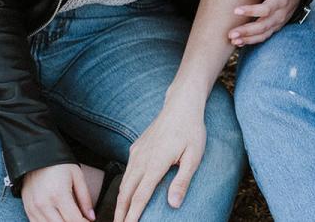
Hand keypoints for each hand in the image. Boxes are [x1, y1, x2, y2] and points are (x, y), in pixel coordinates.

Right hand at [21, 163, 94, 221]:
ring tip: (70, 219)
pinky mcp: (28, 210)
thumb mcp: (77, 177)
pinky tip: (58, 220)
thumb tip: (91, 217)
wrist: (35, 156)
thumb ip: (85, 198)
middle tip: (81, 221)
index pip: (74, 220)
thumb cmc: (59, 165)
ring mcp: (34, 208)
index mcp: (59, 195)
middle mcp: (44, 204)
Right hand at [114, 101, 205, 221]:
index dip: (133, 215)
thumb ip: (182, 181)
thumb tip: (173, 204)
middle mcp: (142, 158)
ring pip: (124, 182)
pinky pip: (127, 170)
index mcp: (156, 163)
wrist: (181, 105)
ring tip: (120, 216)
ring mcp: (137, 152)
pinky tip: (126, 194)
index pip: (140, 196)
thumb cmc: (192, 130)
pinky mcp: (136, 147)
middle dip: (121, 212)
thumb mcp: (194, 156)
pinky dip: (123, 186)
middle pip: (126, 192)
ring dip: (120, 201)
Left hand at [228, 0, 302, 45]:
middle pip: (263, 26)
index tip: (236, 10)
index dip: (251, 11)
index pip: (266, 9)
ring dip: (248, 39)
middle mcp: (280, 15)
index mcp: (281, 1)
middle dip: (247, 31)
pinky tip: (239, 42)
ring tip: (233, 41)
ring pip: (263, 34)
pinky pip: (264, 36)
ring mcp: (278, 23)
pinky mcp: (275, 28)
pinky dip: (252, 41)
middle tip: (231, 34)